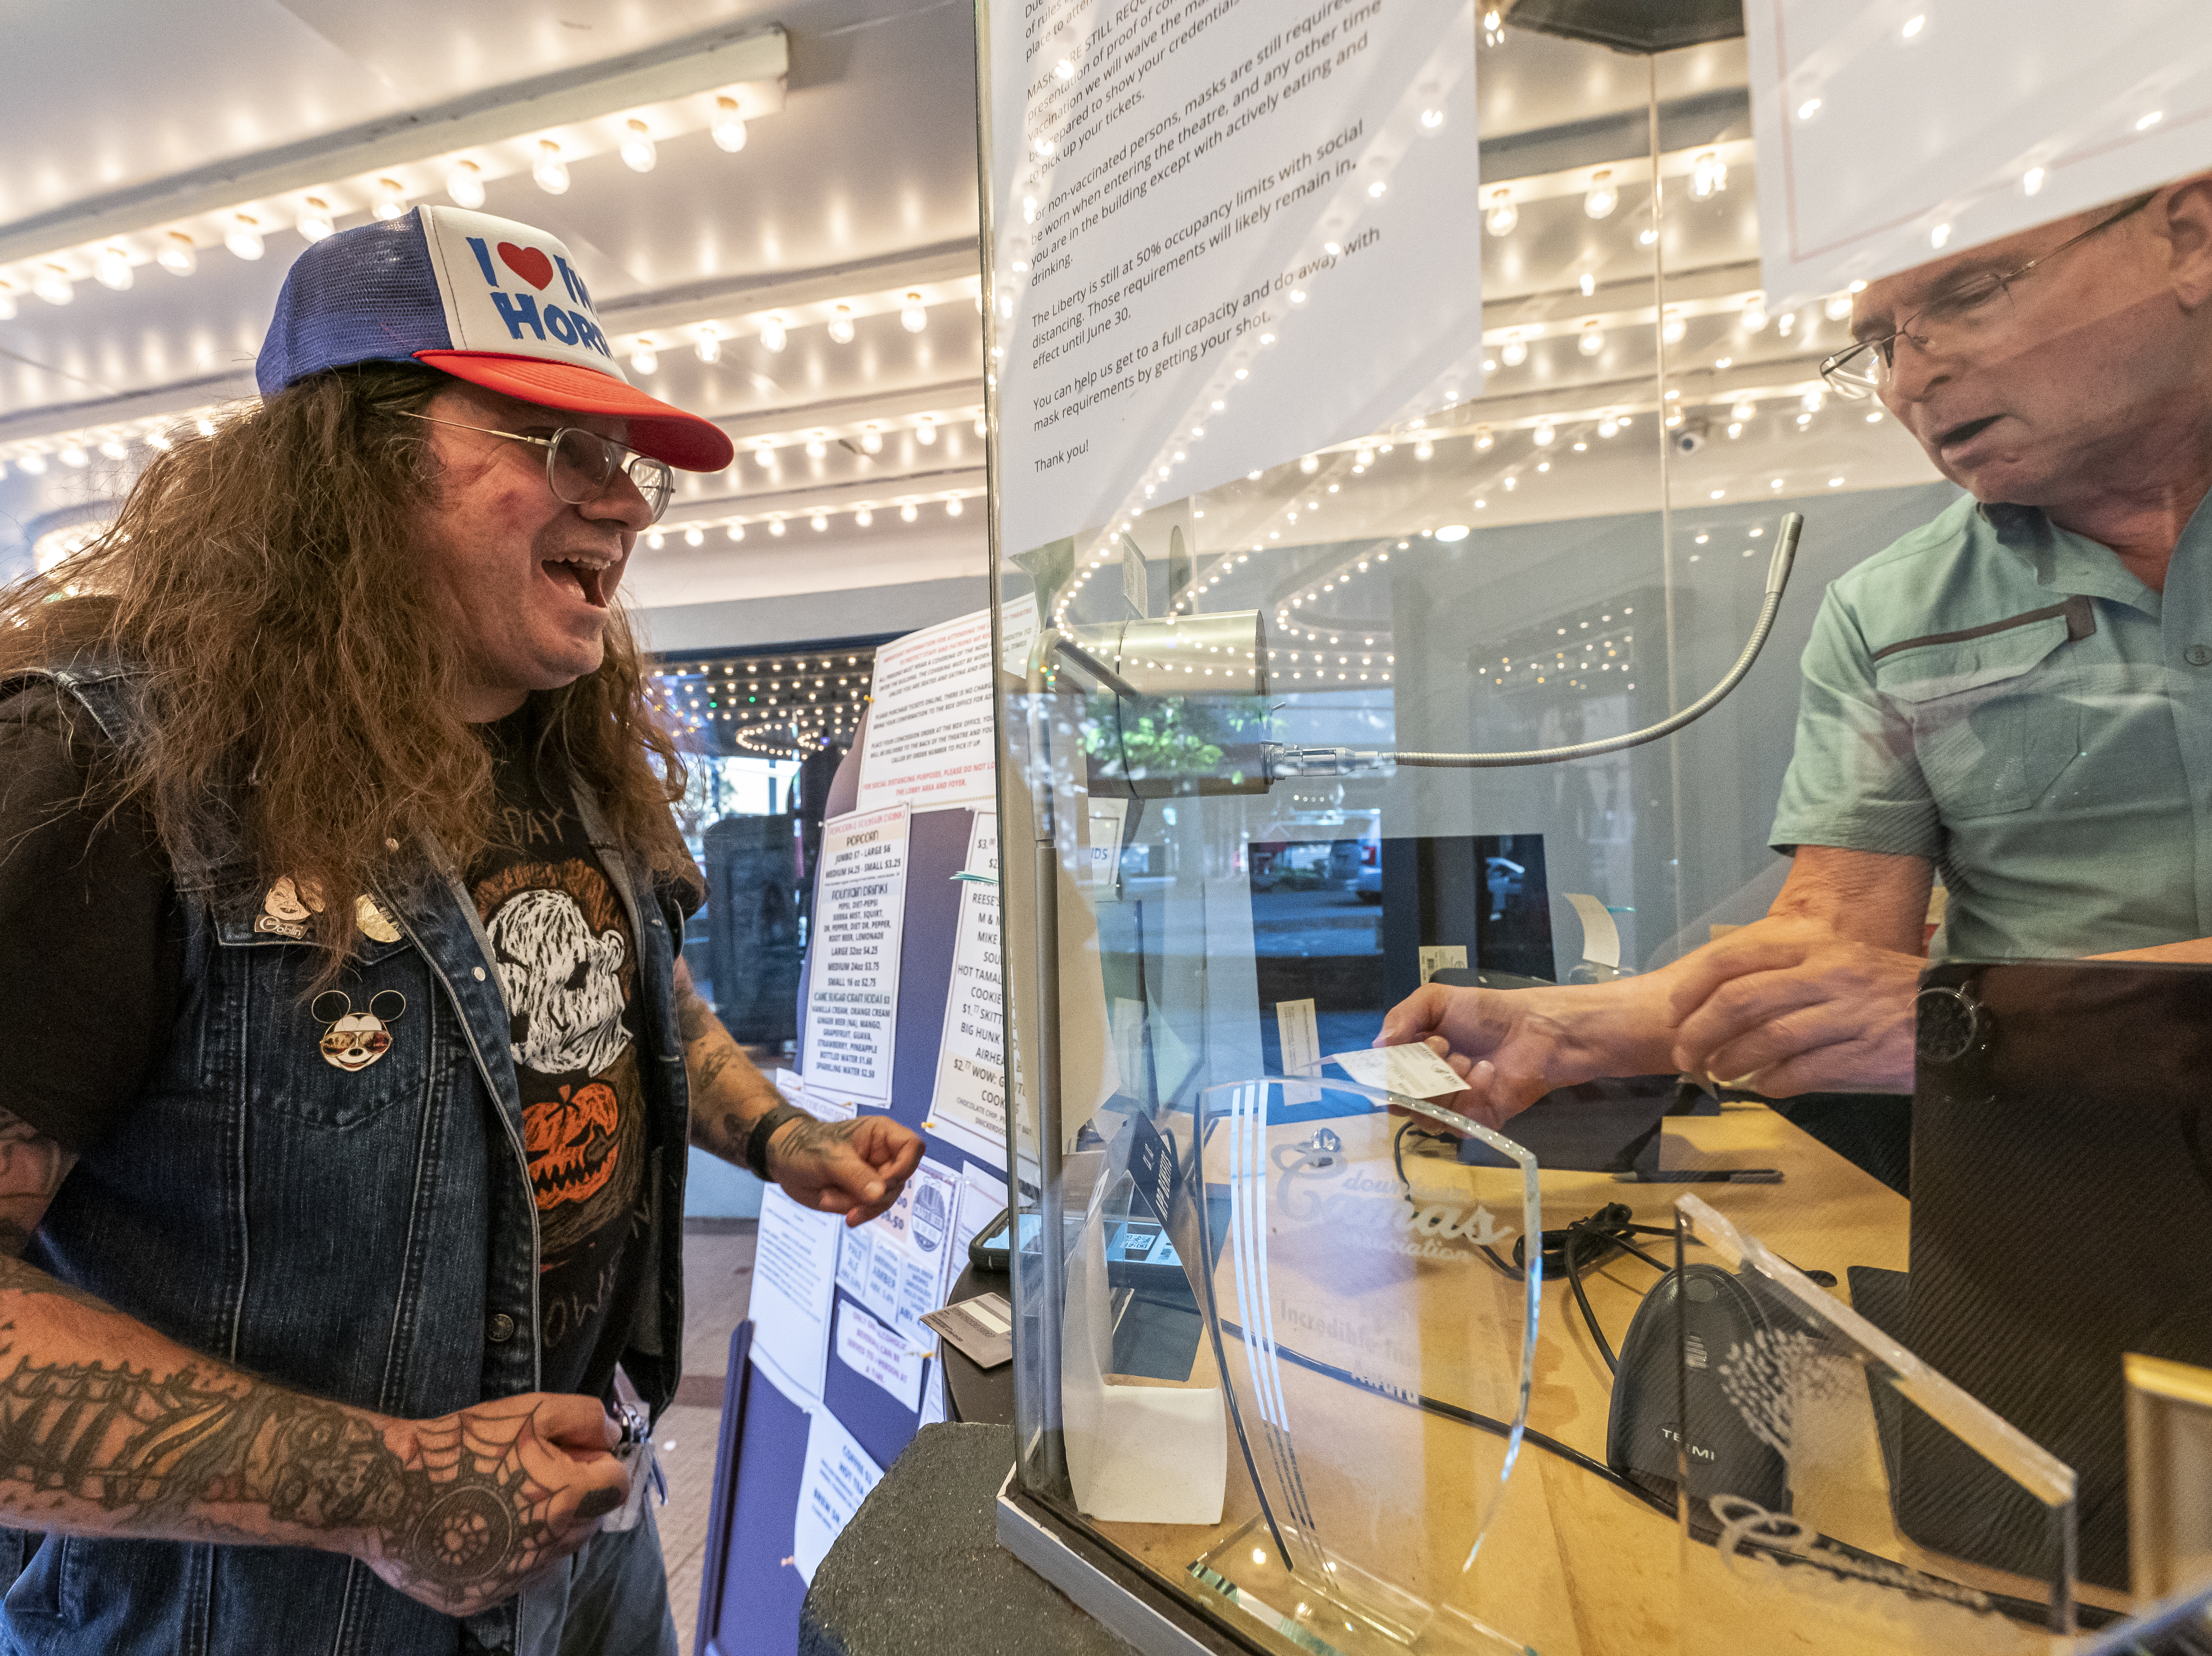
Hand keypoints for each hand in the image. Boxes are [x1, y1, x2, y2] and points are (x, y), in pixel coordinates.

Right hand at [352, 1392, 627, 1618]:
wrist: (387, 1489)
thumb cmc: (461, 1444)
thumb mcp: (531, 1410)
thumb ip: (584, 1418)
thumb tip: (612, 1436)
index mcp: (564, 1502)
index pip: (615, 1485)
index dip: (597, 1463)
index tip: (571, 1452)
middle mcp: (545, 1550)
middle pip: (587, 1521)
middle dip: (574, 1495)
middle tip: (533, 1470)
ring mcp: (513, 1579)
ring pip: (552, 1551)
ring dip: (543, 1526)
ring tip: (502, 1498)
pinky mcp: (482, 1598)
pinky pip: (513, 1574)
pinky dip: (508, 1552)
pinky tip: (480, 1525)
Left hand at [768, 1114, 924, 1224]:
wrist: (782, 1161)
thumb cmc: (804, 1146)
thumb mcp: (829, 1158)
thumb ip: (856, 1175)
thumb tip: (880, 1194)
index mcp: (881, 1134)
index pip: (913, 1146)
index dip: (905, 1166)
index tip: (884, 1181)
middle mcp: (883, 1155)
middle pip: (900, 1181)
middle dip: (873, 1195)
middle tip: (848, 1199)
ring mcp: (873, 1176)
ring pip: (885, 1200)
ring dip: (857, 1205)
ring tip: (828, 1197)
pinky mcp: (862, 1194)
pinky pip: (870, 1209)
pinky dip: (852, 1211)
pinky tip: (830, 1202)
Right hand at [1375, 982, 1593, 1128]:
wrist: (1535, 1028)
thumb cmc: (1487, 1012)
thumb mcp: (1435, 1000)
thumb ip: (1401, 1017)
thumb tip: (1377, 1045)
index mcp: (1411, 1060)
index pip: (1383, 1080)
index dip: (1389, 1070)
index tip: (1407, 1048)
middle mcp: (1427, 1087)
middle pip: (1400, 1103)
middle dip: (1421, 1072)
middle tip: (1445, 1044)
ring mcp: (1451, 1106)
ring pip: (1426, 1116)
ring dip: (1447, 1082)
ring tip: (1469, 1058)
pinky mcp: (1476, 1121)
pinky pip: (1459, 1121)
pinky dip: (1472, 1093)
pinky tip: (1487, 1072)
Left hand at [1665, 917, 1921, 1096]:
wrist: (1966, 1016)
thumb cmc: (1892, 992)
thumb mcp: (1841, 963)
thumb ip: (1789, 973)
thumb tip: (1727, 1001)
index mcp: (1817, 946)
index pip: (1735, 958)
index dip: (1693, 986)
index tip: (1674, 1010)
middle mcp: (1829, 974)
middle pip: (1739, 1001)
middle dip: (1699, 1031)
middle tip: (1685, 1054)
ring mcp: (1848, 1015)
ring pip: (1765, 1039)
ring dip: (1729, 1061)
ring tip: (1717, 1073)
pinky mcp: (1864, 1055)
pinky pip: (1801, 1072)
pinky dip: (1771, 1083)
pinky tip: (1761, 1087)